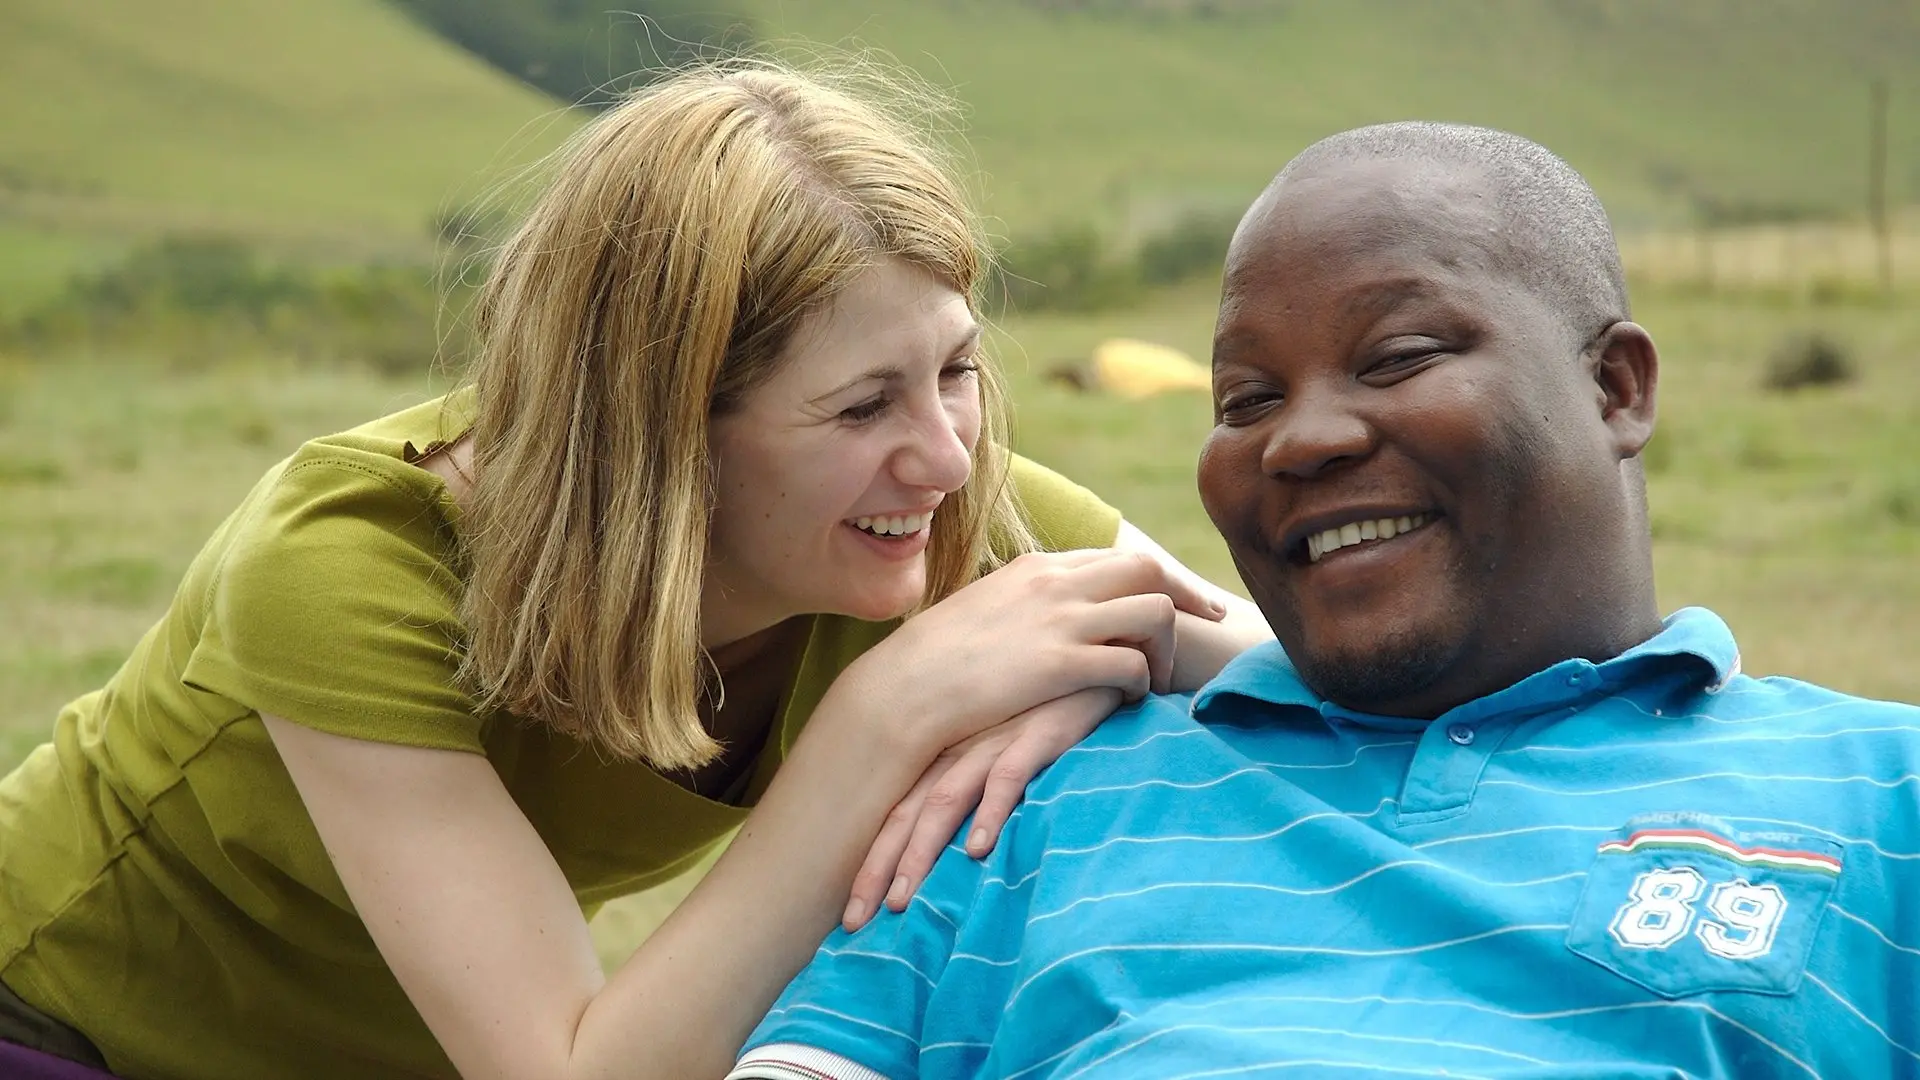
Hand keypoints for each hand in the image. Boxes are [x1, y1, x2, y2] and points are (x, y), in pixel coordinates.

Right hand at [835, 548, 1221, 759]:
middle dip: (1187, 595)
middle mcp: (1055, 583)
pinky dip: (1142, 683)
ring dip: (1166, 647)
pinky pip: (1130, 664)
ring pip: (1152, 612)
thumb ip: (1027, 604)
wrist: (905, 688)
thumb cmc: (938, 661)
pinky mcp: (1059, 663)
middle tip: (1210, 622)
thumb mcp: (986, 611)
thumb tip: (1052, 616)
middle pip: (1148, 569)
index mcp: (1039, 567)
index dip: (1161, 578)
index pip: (1118, 558)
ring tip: (1157, 679)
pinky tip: (1131, 702)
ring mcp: (1059, 621)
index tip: (1188, 598)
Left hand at [843, 687, 1122, 929]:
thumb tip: (961, 856)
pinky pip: (1008, 775)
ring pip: (944, 799)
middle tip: (854, 922)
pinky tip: (979, 849)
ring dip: (921, 851)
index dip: (869, 863)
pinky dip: (991, 811)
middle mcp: (958, 749)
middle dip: (878, 870)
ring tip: (902, 898)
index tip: (848, 915)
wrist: (1094, 657)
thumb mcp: (1004, 747)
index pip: (894, 814)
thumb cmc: (1049, 708)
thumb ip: (979, 791)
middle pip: (906, 814)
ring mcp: (994, 740)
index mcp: (946, 755)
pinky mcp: (1038, 733)